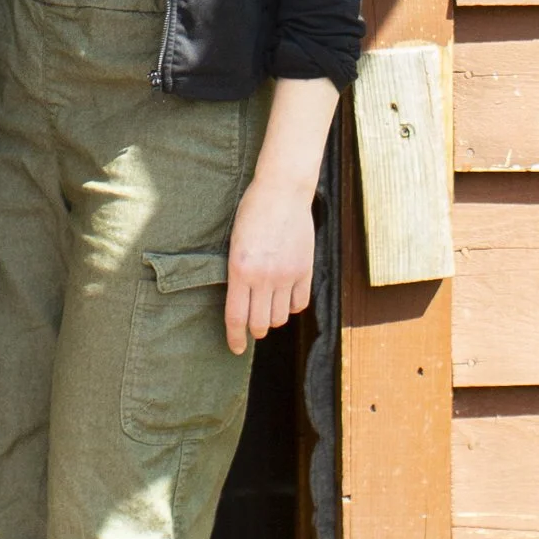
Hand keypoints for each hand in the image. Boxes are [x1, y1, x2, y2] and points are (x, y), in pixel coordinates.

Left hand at [224, 171, 316, 355]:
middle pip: (259, 323)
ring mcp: (286, 275)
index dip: (235, 338)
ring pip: (280, 317)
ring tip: (268, 311)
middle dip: (254, 332)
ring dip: (272, 319)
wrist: (282, 191)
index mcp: (240, 270)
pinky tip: (286, 299)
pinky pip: (299, 303)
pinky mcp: (304, 269)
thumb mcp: (234, 243)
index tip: (235, 348)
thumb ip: (238, 274)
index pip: (236, 317)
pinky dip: (291, 307)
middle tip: (252, 330)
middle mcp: (263, 277)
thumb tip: (240, 301)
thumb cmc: (252, 212)